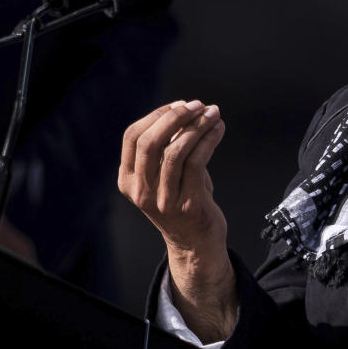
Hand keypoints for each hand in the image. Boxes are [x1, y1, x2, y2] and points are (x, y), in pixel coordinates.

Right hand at [118, 99, 236, 341]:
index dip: (157, 115)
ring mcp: (162, 200)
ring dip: (197, 126)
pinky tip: (219, 129)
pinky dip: (209, 140)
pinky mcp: (187, 205)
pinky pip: (197, 163)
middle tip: (197, 105)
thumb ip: (169, 145)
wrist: (196, 243)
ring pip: (175, 151)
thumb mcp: (167, 174)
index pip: (133, 136)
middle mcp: (140, 191)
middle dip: (175, 117)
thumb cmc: (183, 200)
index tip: (180, 104)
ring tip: (213, 113)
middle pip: (149, 142)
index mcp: (128, 179)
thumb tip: (186, 109)